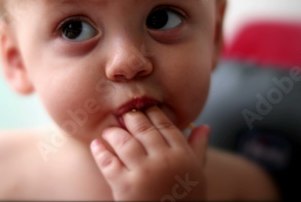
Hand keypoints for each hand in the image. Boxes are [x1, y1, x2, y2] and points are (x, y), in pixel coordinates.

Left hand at [90, 105, 209, 200]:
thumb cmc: (185, 200)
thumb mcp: (197, 174)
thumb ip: (199, 148)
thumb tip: (204, 125)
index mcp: (182, 155)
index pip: (164, 124)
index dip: (151, 112)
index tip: (143, 109)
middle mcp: (164, 160)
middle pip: (143, 128)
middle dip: (131, 118)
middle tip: (124, 115)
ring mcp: (144, 173)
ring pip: (124, 141)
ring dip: (114, 132)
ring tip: (109, 131)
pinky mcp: (125, 187)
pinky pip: (108, 162)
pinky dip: (100, 151)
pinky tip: (96, 145)